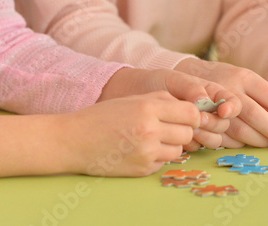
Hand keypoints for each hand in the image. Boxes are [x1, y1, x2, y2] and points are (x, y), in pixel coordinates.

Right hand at [65, 92, 202, 176]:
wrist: (74, 141)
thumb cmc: (103, 116)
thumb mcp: (133, 99)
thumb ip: (163, 100)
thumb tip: (192, 109)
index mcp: (148, 108)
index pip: (191, 113)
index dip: (193, 116)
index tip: (187, 117)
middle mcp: (150, 130)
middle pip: (187, 133)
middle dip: (182, 131)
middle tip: (167, 128)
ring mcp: (146, 152)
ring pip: (178, 150)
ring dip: (170, 145)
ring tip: (151, 139)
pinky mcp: (141, 169)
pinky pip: (163, 163)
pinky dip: (157, 157)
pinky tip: (139, 150)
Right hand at [175, 58, 267, 148]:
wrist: (181, 73)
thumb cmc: (221, 78)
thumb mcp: (240, 78)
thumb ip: (261, 95)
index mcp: (245, 76)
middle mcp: (230, 87)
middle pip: (258, 113)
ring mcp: (213, 103)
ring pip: (241, 127)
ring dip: (259, 139)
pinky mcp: (200, 117)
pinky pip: (224, 135)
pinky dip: (237, 142)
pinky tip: (247, 143)